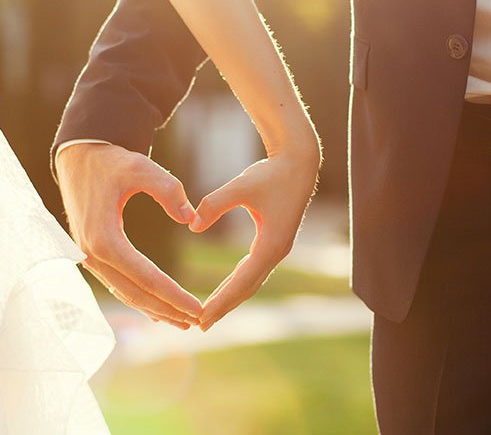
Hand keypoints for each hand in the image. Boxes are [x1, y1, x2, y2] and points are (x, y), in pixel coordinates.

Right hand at [56, 142, 202, 328]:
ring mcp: (88, 257)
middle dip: (168, 309)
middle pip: (135, 293)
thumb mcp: (140, 167)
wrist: (78, 157)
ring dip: (154, 309)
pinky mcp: (90, 255)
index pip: (146, 277)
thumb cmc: (111, 162)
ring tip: (183, 321)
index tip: (199, 308)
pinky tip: (157, 309)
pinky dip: (138, 298)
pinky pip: (117, 284)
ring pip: (125, 293)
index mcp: (104, 238)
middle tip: (198, 322)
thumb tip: (190, 218)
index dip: (174, 295)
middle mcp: (92, 254)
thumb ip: (168, 189)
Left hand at [190, 139, 320, 330]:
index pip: (242, 281)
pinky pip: (253, 270)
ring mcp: (277, 248)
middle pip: (247, 288)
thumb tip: (192, 226)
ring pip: (251, 281)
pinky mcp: (274, 242)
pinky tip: (225, 289)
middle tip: (200, 326)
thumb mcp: (240, 186)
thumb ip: (214, 204)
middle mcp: (277, 252)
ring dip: (231, 298)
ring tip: (210, 314)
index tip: (203, 317)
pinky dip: (238, 283)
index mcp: (271, 245)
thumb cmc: (270, 173)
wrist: (298, 164)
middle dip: (225, 307)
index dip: (222, 300)